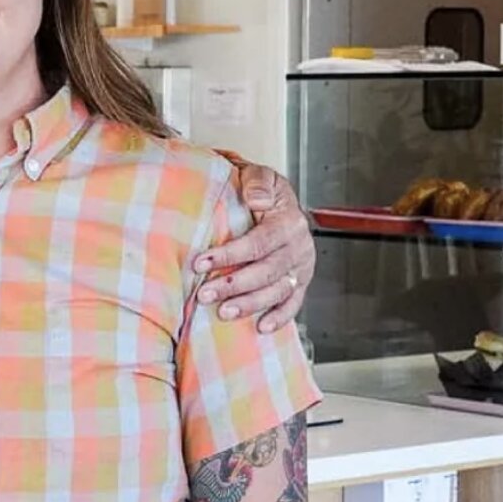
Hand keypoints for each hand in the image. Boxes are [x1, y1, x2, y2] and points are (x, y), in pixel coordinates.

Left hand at [195, 164, 314, 332]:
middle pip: (266, 271)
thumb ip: (257, 181)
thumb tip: (256, 199)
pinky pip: (293, 303)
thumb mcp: (260, 174)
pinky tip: (261, 327)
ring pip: (277, 291)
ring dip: (250, 304)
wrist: (278, 201)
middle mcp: (299, 247)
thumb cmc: (263, 190)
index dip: (229, 255)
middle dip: (233, 285)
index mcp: (289, 222)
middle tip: (205, 294)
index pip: (258, 242)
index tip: (200, 263)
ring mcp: (302, 267)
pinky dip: (280, 318)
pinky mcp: (301, 281)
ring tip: (223, 313)